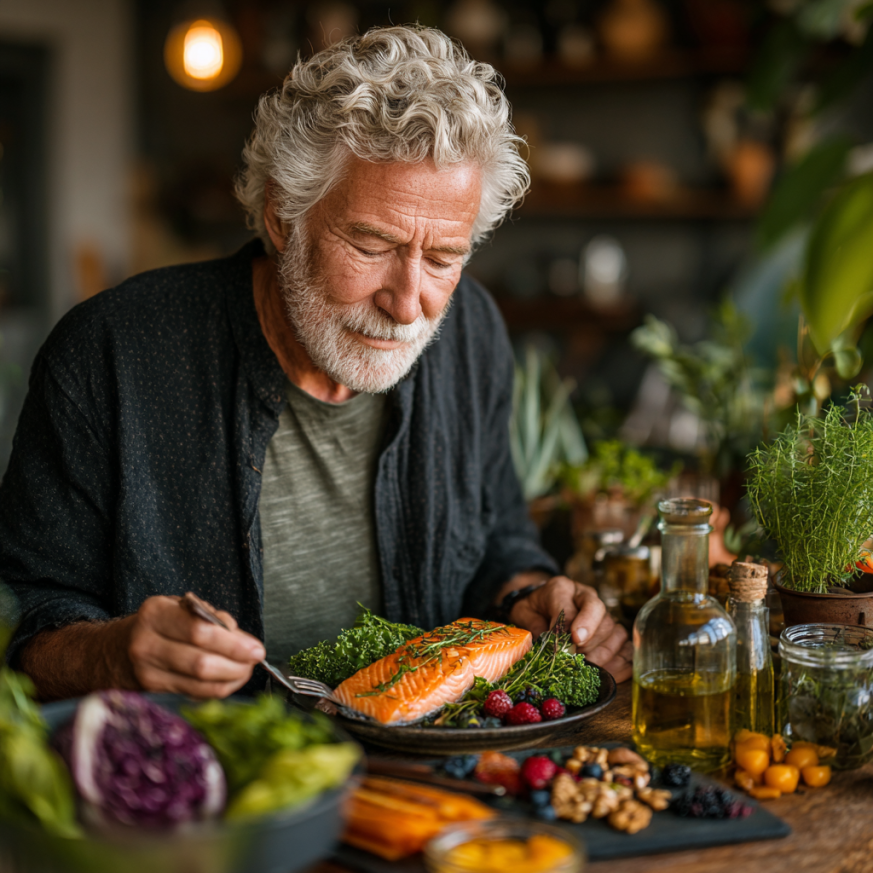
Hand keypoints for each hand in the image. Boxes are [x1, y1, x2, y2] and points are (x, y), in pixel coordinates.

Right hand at [124, 595, 265, 698]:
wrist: (113, 649)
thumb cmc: (157, 624)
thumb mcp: (177, 607)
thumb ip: (210, 616)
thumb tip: (240, 637)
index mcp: (155, 614)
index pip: (200, 631)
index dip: (233, 643)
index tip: (256, 647)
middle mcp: (147, 644)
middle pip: (201, 661)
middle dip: (236, 663)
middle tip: (255, 660)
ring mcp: (147, 671)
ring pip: (199, 682)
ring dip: (231, 678)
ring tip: (246, 670)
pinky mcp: (152, 690)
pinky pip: (193, 693)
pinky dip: (217, 688)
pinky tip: (229, 680)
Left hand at [509, 576, 632, 682]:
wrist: (537, 606)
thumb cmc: (531, 611)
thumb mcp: (524, 613)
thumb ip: (534, 626)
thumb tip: (549, 647)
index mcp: (561, 588)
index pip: (575, 604)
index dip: (578, 624)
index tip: (574, 641)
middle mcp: (585, 596)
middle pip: (600, 615)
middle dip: (590, 640)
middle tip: (578, 658)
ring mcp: (600, 612)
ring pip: (614, 630)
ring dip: (603, 652)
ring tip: (587, 666)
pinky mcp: (610, 627)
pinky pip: (623, 643)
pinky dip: (618, 660)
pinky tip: (607, 673)